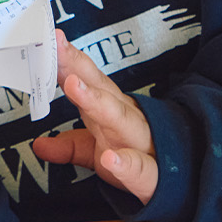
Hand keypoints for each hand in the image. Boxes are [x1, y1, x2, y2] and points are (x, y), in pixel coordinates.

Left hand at [32, 31, 157, 202]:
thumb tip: (37, 146)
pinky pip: (140, 168)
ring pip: (122, 119)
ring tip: (74, 87)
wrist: (184, 183)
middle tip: (58, 51)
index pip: (91, 80)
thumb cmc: (136, 156)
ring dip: (98, 102)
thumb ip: (70, 147)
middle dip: (80, 69)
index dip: (70, 60)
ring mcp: (141, 144)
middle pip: (104, 90)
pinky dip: (125, 164)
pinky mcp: (152, 175)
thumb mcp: (97, 152)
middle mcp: (127, 119)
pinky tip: (110, 158)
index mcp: (113, 109)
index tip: (52, 39)